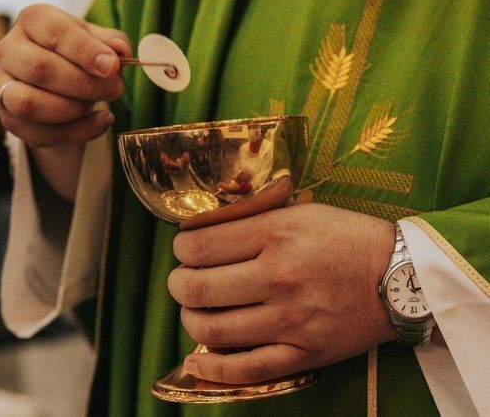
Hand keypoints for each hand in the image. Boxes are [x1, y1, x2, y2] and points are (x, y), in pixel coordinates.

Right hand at [0, 3, 131, 146]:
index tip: (112, 67)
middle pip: (40, 68)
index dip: (86, 51)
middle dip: (84, 84)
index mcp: (33, 20)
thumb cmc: (78, 53)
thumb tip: (119, 51)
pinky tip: (100, 121)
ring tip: (101, 105)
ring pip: (30, 104)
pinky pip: (39, 133)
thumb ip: (111, 42)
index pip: (55, 32)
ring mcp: (2, 86)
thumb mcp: (98, 39)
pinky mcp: (9, 118)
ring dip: (74, 109)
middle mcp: (9, 49)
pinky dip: (77, 131)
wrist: (60, 80)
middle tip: (115, 89)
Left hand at [169, 202, 395, 384]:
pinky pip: (247, 369)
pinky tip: (197, 361)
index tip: (184, 247)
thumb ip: (252, 216)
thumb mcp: (299, 209)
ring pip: (213, 329)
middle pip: (197, 288)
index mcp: (276, 235)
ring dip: (190, 320)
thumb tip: (202, 229)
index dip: (181, 247)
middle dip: (178, 284)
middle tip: (182, 280)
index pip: (201, 245)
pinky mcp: (304, 354)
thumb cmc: (347, 235)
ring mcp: (290, 321)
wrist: (401, 274)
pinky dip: (213, 369)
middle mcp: (278, 277)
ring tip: (194, 310)